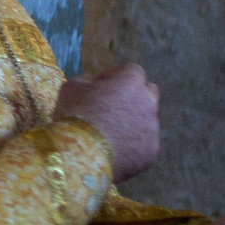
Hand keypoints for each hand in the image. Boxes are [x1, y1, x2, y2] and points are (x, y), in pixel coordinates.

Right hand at [53, 62, 161, 182]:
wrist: (81, 154)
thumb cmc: (74, 114)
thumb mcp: (72, 87)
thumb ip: (89, 80)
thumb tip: (96, 83)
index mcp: (130, 81)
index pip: (132, 70)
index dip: (116, 76)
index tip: (102, 86)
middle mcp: (148, 101)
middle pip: (148, 92)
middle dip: (134, 96)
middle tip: (113, 107)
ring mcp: (152, 127)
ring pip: (146, 119)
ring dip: (133, 121)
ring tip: (109, 134)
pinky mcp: (151, 150)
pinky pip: (143, 142)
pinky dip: (132, 144)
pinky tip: (113, 150)